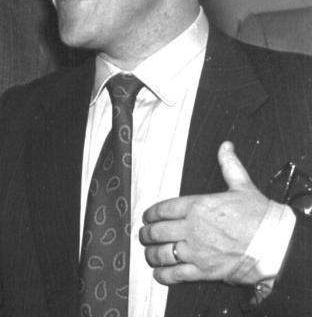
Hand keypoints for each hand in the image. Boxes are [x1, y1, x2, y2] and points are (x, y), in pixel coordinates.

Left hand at [139, 141, 271, 284]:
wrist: (276, 244)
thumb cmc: (260, 216)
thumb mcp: (242, 186)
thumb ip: (229, 165)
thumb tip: (226, 147)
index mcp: (197, 206)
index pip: (162, 209)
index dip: (150, 214)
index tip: (147, 218)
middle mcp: (192, 229)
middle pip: (157, 232)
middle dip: (146, 234)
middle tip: (144, 235)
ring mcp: (196, 251)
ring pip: (162, 254)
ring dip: (151, 254)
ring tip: (149, 254)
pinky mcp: (204, 271)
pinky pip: (176, 275)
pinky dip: (164, 275)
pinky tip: (160, 274)